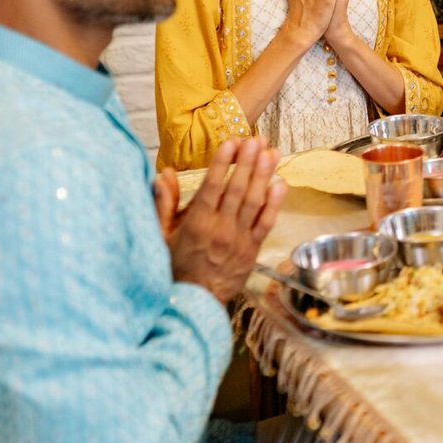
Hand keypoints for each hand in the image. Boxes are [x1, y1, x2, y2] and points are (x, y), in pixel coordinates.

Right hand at [162, 138, 285, 303]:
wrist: (194, 301)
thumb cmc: (176, 267)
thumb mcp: (161, 236)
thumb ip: (163, 204)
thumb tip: (163, 175)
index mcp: (197, 223)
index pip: (212, 186)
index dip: (223, 163)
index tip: (231, 143)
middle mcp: (220, 228)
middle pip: (237, 189)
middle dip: (247, 162)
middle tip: (256, 140)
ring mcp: (239, 238)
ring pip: (254, 202)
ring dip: (263, 175)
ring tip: (270, 152)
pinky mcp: (252, 249)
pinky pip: (265, 223)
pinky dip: (274, 203)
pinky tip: (280, 184)